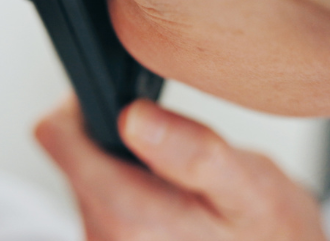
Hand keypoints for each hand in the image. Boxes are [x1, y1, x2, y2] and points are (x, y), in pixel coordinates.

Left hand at [35, 97, 327, 240]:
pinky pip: (102, 201)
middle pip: (72, 154)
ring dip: (126, 167)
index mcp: (126, 217)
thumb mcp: (248, 186)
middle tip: (172, 147)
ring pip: (87, 177)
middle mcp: (104, 237)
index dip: (85, 102)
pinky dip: (132, 190)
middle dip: (117, 140)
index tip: (126, 102)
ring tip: (177, 179)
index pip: (57, 136)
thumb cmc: (271, 232)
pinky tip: (170, 200)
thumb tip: (134, 117)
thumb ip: (192, 151)